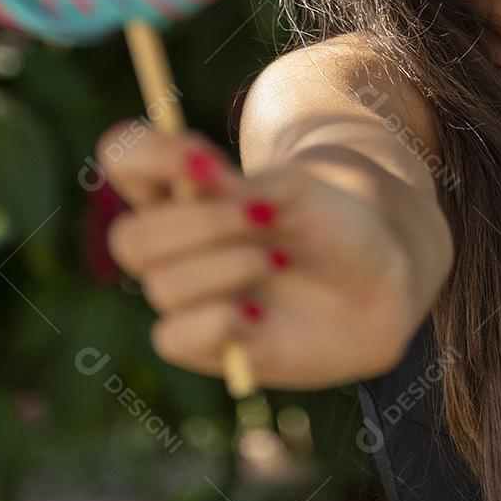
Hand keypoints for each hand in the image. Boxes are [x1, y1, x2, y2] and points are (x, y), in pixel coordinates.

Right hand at [96, 122, 417, 389]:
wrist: (377, 279)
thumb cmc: (329, 222)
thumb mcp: (292, 189)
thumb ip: (237, 188)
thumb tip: (193, 182)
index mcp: (182, 189)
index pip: (123, 157)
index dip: (146, 154)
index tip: (207, 160)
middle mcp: (173, 243)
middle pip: (128, 237)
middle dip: (200, 225)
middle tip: (260, 216)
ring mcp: (185, 296)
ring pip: (161, 286)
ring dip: (227, 267)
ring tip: (277, 260)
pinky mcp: (202, 347)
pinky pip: (172, 337)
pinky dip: (220, 320)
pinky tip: (262, 312)